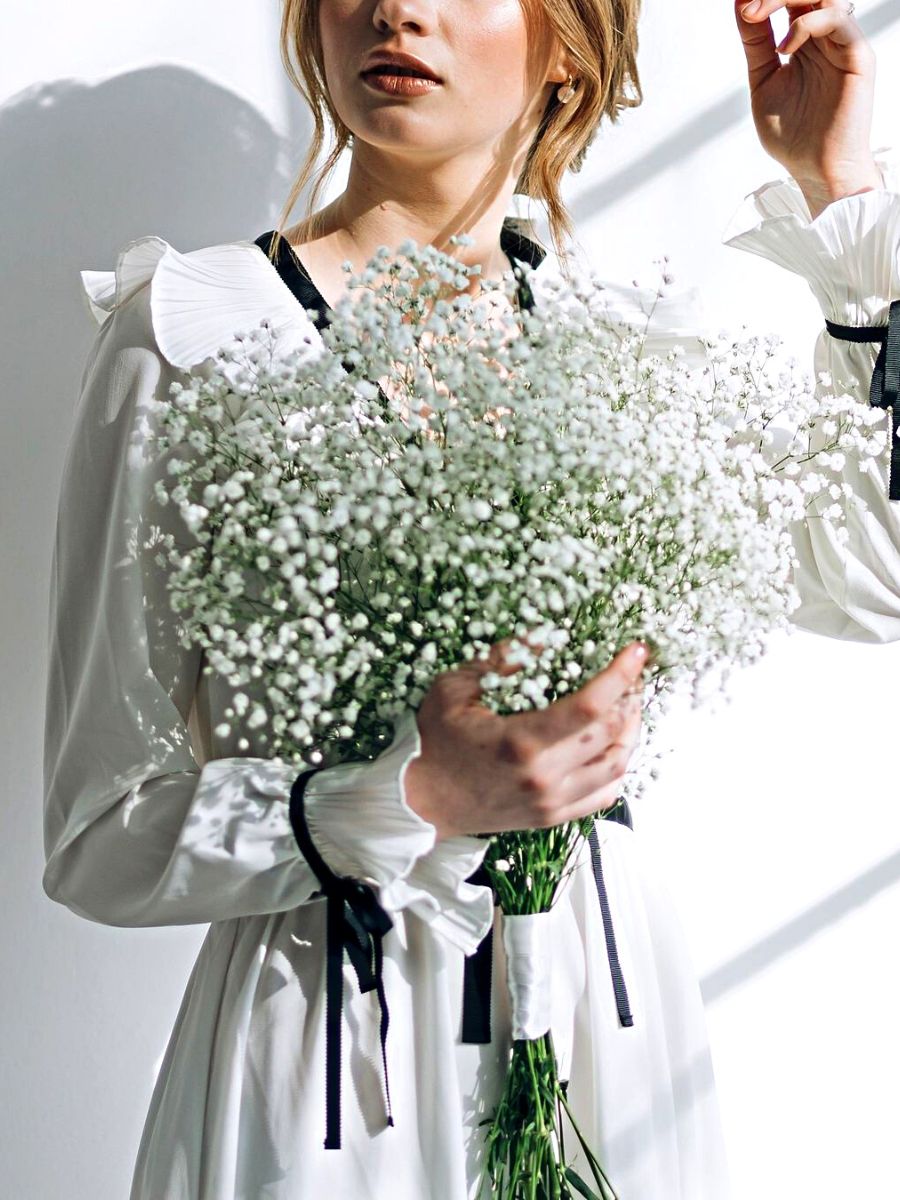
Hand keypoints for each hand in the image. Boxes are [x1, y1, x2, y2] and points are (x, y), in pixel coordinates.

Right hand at [404, 636, 647, 840]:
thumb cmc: (435, 740)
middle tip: (630, 676)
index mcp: (520, 742)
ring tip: (627, 708)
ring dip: (629, 734)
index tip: (636, 652)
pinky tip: (611, 746)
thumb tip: (542, 636)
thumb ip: (499, 661)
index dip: (619, 675)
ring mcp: (550, 802)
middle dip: (629, 699)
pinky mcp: (551, 817)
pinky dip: (617, 768)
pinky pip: (603, 796)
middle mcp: (542, 776)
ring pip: (615, 767)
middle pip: (610, 735)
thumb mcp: (455, 689)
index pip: (589, 707)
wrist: (421, 801)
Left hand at [735, 1, 880, 218]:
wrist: (816, 169)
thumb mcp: (763, 82)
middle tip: (749, 8)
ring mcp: (841, 45)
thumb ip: (756, 44)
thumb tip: (742, 3)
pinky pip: (837, 19)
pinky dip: (807, 23)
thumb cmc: (793, 136)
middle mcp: (824, 38)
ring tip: (759, 15)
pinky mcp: (857, 56)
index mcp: (803, 42)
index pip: (788, 0)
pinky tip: (785, 48)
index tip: (741, 6)